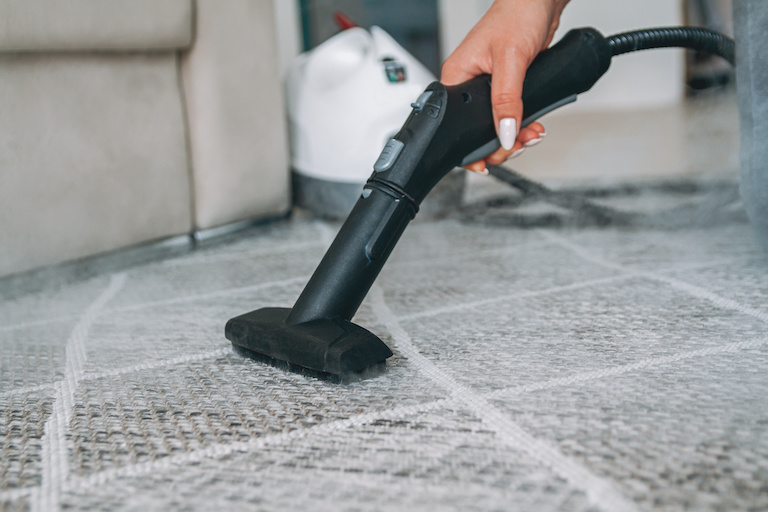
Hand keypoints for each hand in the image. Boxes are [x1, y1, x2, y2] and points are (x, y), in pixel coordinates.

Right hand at [441, 0, 569, 172]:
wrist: (539, 1)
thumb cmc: (517, 14)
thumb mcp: (511, 61)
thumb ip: (506, 100)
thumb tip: (503, 132)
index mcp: (456, 78)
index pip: (456, 125)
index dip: (472, 148)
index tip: (488, 161)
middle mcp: (468, 85)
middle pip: (477, 132)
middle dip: (500, 144)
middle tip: (517, 145)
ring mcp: (487, 88)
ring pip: (495, 126)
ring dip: (515, 136)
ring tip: (531, 134)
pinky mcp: (505, 88)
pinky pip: (509, 115)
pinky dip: (522, 125)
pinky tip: (533, 126)